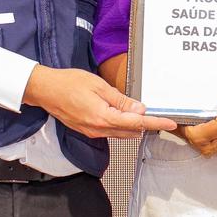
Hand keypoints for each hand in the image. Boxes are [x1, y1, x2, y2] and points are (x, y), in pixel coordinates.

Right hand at [23, 64, 176, 138]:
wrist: (45, 90)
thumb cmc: (69, 83)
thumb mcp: (99, 87)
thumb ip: (121, 100)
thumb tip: (140, 109)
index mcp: (103, 118)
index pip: (137, 123)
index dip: (156, 123)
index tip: (171, 123)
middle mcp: (98, 129)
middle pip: (131, 131)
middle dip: (146, 125)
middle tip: (161, 116)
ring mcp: (92, 132)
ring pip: (120, 133)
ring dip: (134, 126)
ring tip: (144, 114)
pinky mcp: (87, 130)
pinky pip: (110, 131)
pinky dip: (121, 125)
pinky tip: (124, 115)